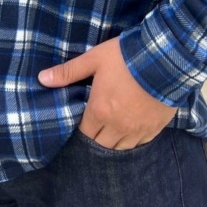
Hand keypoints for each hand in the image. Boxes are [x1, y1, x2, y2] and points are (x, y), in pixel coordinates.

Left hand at [38, 36, 175, 149]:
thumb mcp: (94, 59)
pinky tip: (132, 132)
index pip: (84, 132)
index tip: (83, 122)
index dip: (82, 129)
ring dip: (114, 143)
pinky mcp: (155, 128)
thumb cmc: (126, 57)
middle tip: (96, 128)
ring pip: (121, 148)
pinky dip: (134, 140)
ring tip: (112, 133)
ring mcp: (138, 130)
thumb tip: (41, 79)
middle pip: (101, 145)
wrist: (165, 59)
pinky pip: (140, 144)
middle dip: (96, 138)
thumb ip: (68, 71)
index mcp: (99, 112)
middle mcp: (117, 127)